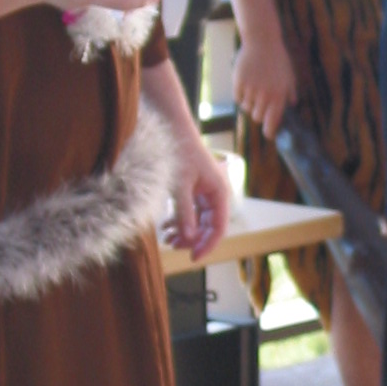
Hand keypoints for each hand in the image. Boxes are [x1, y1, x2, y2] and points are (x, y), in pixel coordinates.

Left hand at [166, 133, 230, 262]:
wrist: (171, 128)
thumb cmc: (179, 151)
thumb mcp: (180, 184)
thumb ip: (184, 212)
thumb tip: (188, 238)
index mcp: (220, 192)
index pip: (219, 227)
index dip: (207, 245)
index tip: (193, 258)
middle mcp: (215, 195)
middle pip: (208, 227)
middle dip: (192, 239)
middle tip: (172, 246)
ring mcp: (204, 193)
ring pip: (198, 222)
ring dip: (184, 232)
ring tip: (167, 238)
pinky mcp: (193, 191)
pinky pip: (190, 213)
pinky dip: (179, 221)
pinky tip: (166, 228)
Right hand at [232, 31, 297, 141]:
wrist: (262, 42)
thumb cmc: (278, 60)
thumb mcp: (289, 77)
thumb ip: (290, 93)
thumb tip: (292, 106)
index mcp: (279, 97)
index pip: (272, 123)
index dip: (270, 131)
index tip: (269, 134)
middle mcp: (265, 96)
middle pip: (257, 117)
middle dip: (259, 113)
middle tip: (261, 102)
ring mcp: (251, 89)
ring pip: (247, 108)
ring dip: (250, 102)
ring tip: (255, 88)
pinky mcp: (239, 83)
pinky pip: (238, 98)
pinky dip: (241, 94)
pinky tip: (246, 83)